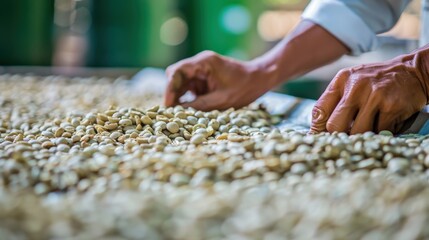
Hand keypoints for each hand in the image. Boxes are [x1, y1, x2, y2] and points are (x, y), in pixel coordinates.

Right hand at [164, 51, 275, 110]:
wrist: (260, 79)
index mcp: (203, 62)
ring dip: (179, 98)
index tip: (167, 105)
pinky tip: (187, 111)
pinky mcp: (204, 79)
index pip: (177, 72)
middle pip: (176, 77)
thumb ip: (199, 105)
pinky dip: (187, 98)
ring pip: (181, 83)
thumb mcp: (221, 100)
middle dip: (172, 94)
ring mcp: (201, 71)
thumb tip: (179, 113)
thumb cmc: (244, 88)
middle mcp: (199, 63)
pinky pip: (190, 88)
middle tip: (171, 112)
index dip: (169, 89)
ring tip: (178, 114)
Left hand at [311, 48, 428, 133]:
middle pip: (335, 125)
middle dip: (341, 135)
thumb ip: (335, 102)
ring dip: (363, 135)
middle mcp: (355, 86)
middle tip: (349, 134)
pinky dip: (381, 131)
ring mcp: (374, 95)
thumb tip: (317, 131)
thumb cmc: (376, 82)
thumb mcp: (352, 83)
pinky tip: (385, 120)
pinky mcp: (391, 105)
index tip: (322, 138)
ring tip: (370, 125)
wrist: (412, 72)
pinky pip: (379, 131)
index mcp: (341, 81)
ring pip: (357, 132)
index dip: (318, 129)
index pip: (319, 111)